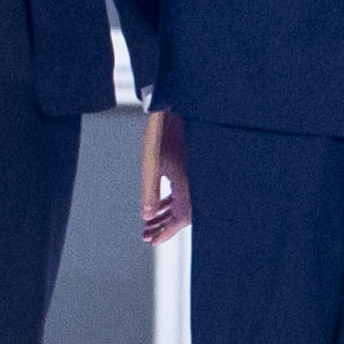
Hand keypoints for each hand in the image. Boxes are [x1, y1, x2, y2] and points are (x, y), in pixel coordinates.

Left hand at [138, 108, 189, 242]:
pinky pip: (185, 189)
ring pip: (184, 201)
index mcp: (190, 183)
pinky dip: (172, 199)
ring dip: (167, 212)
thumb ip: (150, 191)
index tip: (153, 242)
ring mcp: (195, 173)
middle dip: (163, 225)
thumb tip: (147, 216)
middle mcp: (196, 180)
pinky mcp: (192, 165)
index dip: (167, 231)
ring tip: (150, 222)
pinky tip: (161, 202)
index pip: (182, 218)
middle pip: (183, 212)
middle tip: (146, 234)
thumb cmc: (163, 129)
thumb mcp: (152, 162)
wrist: (178, 102)